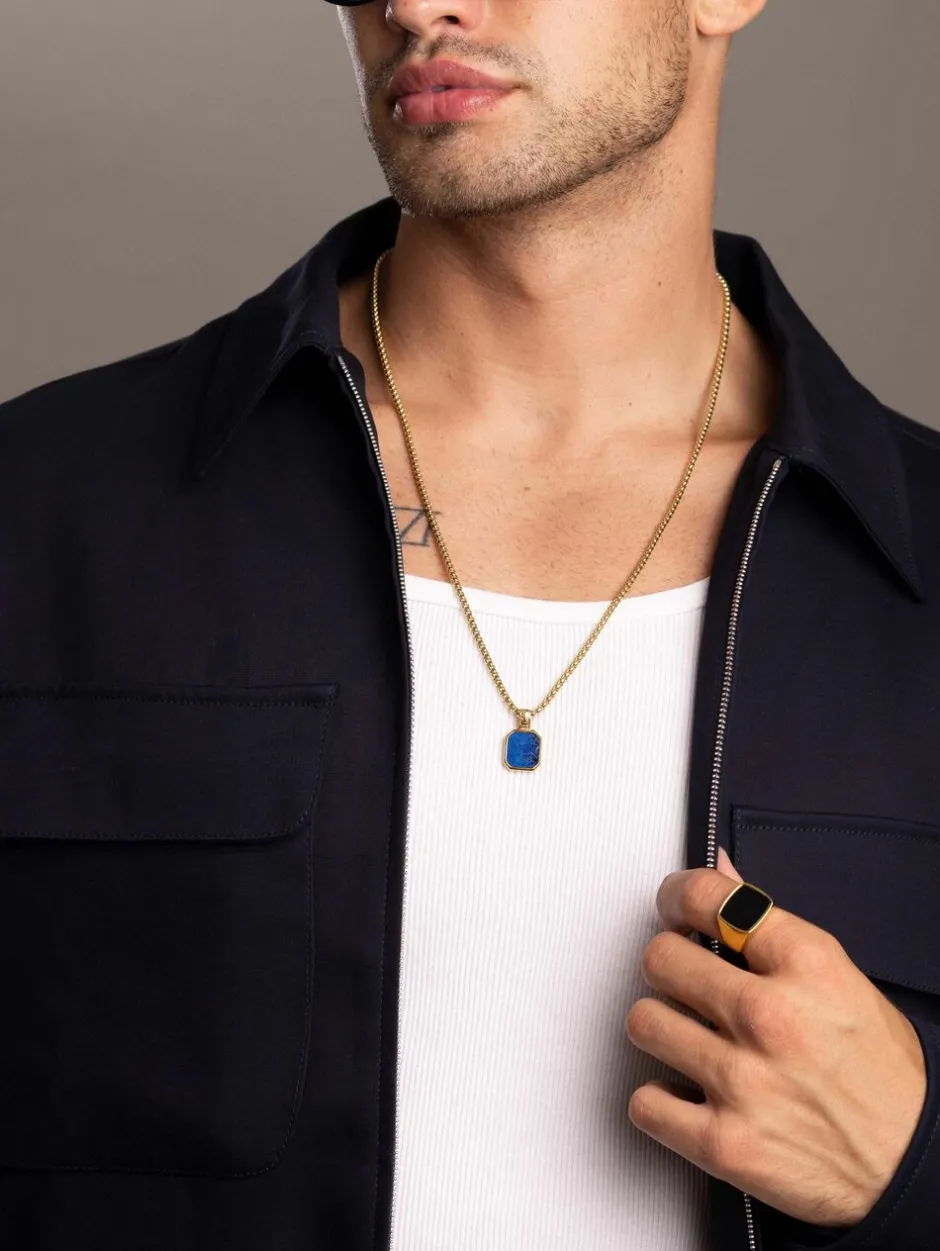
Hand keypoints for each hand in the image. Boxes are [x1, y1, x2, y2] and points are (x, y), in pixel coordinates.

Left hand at [624, 848, 927, 1227]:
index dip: (676, 896)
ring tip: (690, 1038)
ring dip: (662, 1029)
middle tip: (685, 981)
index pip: (705, 898)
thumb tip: (719, 868)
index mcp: (805, 965)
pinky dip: (659, 1102)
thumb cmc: (885, 1075)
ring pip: (643, 1022)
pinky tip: (688, 1094)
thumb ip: (769, 924)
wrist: (915, 1166)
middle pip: (660, 958)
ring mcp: (744, 1081)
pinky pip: (644, 1103)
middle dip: (669, 966)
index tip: (672, 906)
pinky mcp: (725, 1144)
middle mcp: (770, 1017)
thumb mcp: (839, 976)